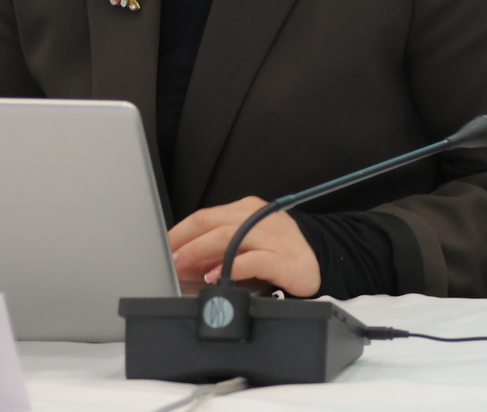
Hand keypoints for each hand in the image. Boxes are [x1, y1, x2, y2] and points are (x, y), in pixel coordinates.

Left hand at [167, 196, 320, 297]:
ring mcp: (270, 237)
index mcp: (246, 209)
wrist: (322, 258)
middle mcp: (257, 218)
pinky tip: (216, 276)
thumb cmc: (282, 250)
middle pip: (212, 223)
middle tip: (169, 258)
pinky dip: (230, 267)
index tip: (164, 246)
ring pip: (228, 237)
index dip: (181, 231)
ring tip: (184, 264)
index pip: (205, 216)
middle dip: (185, 241)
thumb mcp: (249, 242)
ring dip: (200, 251)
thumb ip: (222, 246)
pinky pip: (251, 260)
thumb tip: (188, 259)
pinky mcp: (281, 258)